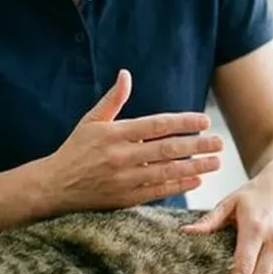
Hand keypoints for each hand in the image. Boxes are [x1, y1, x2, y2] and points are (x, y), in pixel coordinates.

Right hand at [47, 69, 223, 212]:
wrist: (53, 186)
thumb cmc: (75, 149)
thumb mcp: (90, 121)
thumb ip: (112, 100)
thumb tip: (125, 74)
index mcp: (114, 134)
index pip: (157, 125)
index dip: (183, 122)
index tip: (204, 120)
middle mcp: (121, 156)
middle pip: (167, 149)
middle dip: (197, 145)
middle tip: (219, 142)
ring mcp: (124, 179)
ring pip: (167, 172)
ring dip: (194, 167)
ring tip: (215, 162)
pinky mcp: (124, 199)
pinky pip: (157, 192)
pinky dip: (178, 186)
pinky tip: (196, 180)